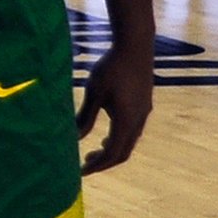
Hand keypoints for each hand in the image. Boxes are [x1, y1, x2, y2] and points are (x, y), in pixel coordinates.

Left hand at [78, 33, 153, 172]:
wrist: (135, 46)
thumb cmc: (111, 67)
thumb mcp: (93, 93)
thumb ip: (84, 118)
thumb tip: (73, 138)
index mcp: (126, 121)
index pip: (113, 154)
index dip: (97, 166)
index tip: (80, 172)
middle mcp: (139, 120)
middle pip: (123, 152)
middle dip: (104, 162)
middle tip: (85, 165)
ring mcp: (144, 112)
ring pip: (129, 141)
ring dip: (112, 150)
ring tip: (94, 152)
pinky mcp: (144, 104)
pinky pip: (132, 130)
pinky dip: (119, 138)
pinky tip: (107, 133)